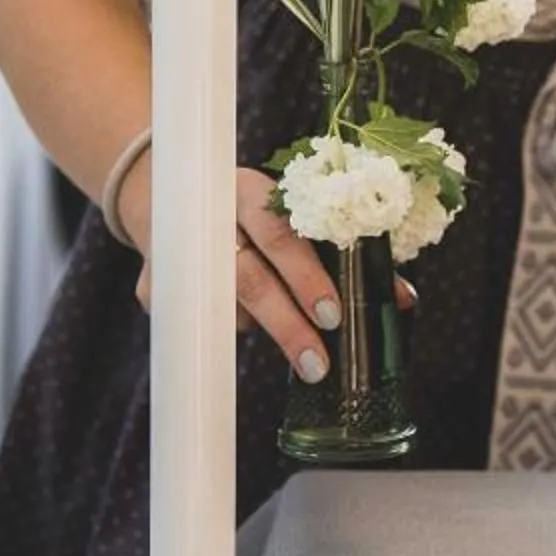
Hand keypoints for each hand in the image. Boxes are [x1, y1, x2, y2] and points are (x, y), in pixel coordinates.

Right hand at [131, 160, 413, 380]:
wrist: (163, 195)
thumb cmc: (252, 213)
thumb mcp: (290, 215)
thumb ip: (342, 251)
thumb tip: (402, 299)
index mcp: (248, 192)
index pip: (281, 234)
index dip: (307, 275)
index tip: (334, 314)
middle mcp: (209, 221)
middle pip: (248, 280)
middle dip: (288, 324)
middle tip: (318, 362)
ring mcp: (176, 257)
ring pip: (225, 308)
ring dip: (265, 331)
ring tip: (300, 353)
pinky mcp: (153, 289)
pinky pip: (203, 322)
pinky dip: (234, 327)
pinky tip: (247, 320)